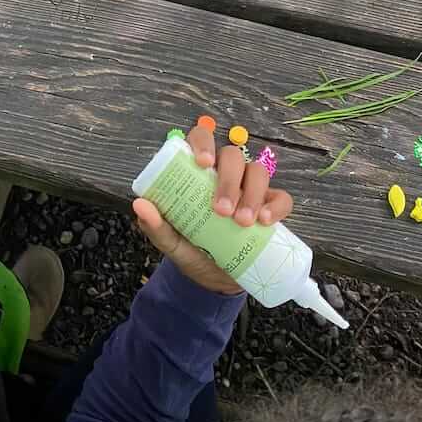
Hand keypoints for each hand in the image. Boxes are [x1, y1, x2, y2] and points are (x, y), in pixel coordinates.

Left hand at [133, 125, 293, 294]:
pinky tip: (266, 221)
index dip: (204, 143)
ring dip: (252, 193)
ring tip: (242, 222)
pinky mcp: (271, 208)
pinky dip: (276, 206)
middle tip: (221, 211)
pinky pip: (281, 198)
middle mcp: (227, 175)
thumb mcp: (170, 241)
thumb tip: (140, 204)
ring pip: (258, 172)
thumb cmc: (191, 250)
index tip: (203, 164)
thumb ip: (155, 225)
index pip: (202, 139)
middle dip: (229, 180)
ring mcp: (251, 190)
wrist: (215, 281)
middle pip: (233, 156)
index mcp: (199, 173)